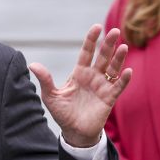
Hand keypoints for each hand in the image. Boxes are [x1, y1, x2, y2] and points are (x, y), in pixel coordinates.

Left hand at [29, 25, 131, 146]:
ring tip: (123, 46)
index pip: (86, 53)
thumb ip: (45, 80)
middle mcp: (92, 77)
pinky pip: (118, 86)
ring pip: (113, 68)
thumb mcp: (51, 96)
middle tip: (114, 31)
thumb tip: (32, 65)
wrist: (74, 132)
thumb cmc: (62, 113)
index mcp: (79, 73)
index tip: (96, 27)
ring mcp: (102, 86)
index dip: (91, 40)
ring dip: (119, 58)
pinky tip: (127, 71)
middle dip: (108, 44)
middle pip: (102, 57)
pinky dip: (123, 79)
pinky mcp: (109, 98)